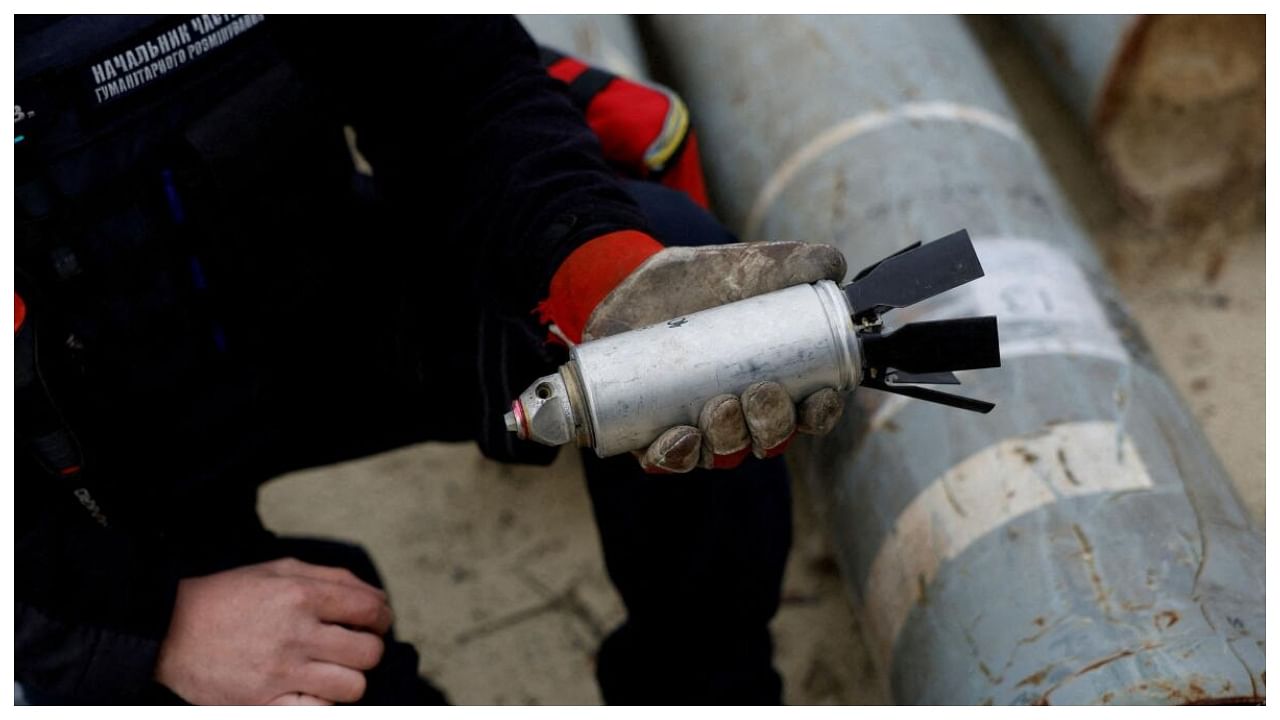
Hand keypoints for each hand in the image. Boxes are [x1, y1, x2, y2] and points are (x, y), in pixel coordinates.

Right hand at [155, 557, 390, 704]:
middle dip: (368, 650)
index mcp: (300, 595)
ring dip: (349, 680)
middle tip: (353, 648)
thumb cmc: (228, 598)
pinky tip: (311, 691)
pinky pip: (319, 712)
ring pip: (352, 686)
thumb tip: (377, 598)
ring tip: (331, 671)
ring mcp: (280, 673)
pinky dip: (322, 704)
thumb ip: (332, 578)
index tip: (377, 623)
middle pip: (369, 652)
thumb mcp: (278, 569)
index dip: (383, 618)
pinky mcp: (264, 704)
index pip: (370, 610)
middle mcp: (295, 634)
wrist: (168, 633)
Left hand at [584, 241, 848, 472]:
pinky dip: (676, 456)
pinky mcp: (652, 432)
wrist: (637, 277)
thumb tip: (835, 268)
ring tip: (720, 407)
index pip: (810, 413)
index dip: (819, 414)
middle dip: (771, 426)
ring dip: (728, 439)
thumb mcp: (753, 264)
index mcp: (778, 383)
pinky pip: (666, 460)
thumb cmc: (706, 278)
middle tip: (758, 393)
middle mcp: (743, 414)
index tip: (817, 399)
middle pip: (769, 439)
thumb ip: (799, 261)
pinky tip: (681, 437)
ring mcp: (699, 427)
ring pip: (723, 453)